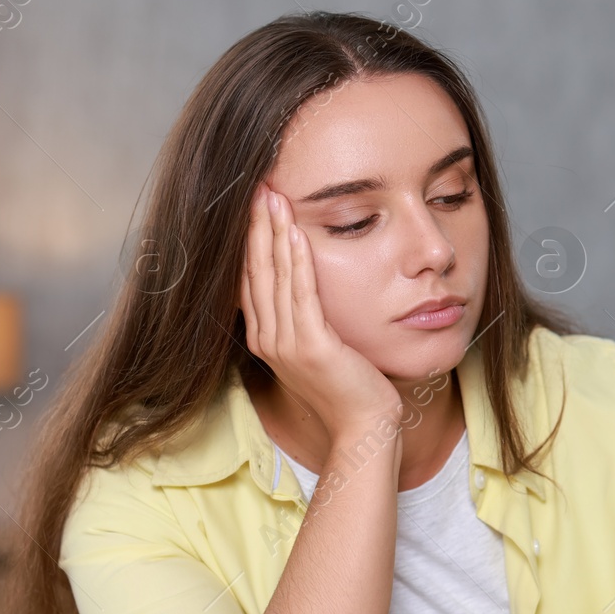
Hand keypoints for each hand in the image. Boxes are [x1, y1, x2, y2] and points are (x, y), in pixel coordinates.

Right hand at [238, 181, 403, 440]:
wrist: (364, 427)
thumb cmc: (349, 387)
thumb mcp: (319, 347)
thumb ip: (306, 317)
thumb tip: (306, 282)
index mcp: (266, 339)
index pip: (251, 278)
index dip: (250, 239)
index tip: (255, 204)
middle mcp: (268, 340)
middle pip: (256, 272)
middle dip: (256, 227)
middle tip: (258, 187)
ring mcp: (287, 345)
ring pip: (275, 278)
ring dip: (273, 234)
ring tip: (273, 197)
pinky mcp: (312, 348)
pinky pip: (302, 297)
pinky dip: (297, 262)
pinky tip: (296, 233)